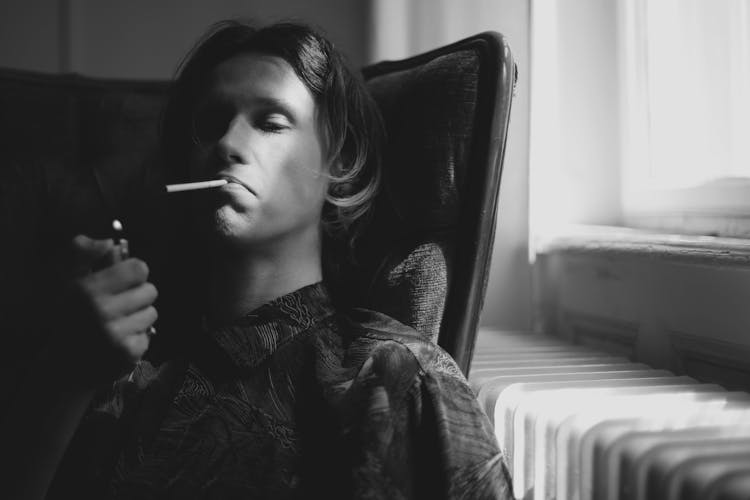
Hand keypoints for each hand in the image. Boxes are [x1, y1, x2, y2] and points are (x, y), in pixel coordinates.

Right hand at [63, 235, 158, 381]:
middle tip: (119, 305)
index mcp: (88, 289)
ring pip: (152, 313)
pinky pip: (149, 335)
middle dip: (138, 296)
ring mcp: (116, 334)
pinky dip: (137, 337)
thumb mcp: (70, 281)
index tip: (123, 282)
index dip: (134, 274)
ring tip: (118, 324)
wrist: (63, 366)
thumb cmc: (70, 317)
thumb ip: (84, 254)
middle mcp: (102, 311)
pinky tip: (119, 341)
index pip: (139, 269)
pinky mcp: (128, 354)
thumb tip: (109, 241)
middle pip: (150, 290)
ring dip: (139, 316)